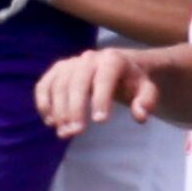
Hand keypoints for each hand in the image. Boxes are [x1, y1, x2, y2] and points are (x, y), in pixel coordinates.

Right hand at [36, 47, 156, 136]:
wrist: (120, 66)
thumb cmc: (133, 81)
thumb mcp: (147, 89)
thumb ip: (147, 101)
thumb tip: (140, 115)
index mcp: (113, 59)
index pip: (105, 77)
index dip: (101, 98)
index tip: (101, 121)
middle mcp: (90, 58)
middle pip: (77, 81)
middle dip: (74, 107)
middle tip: (76, 132)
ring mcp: (72, 62)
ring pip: (59, 84)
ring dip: (58, 110)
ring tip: (64, 132)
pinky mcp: (58, 70)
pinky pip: (45, 84)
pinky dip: (44, 102)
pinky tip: (50, 121)